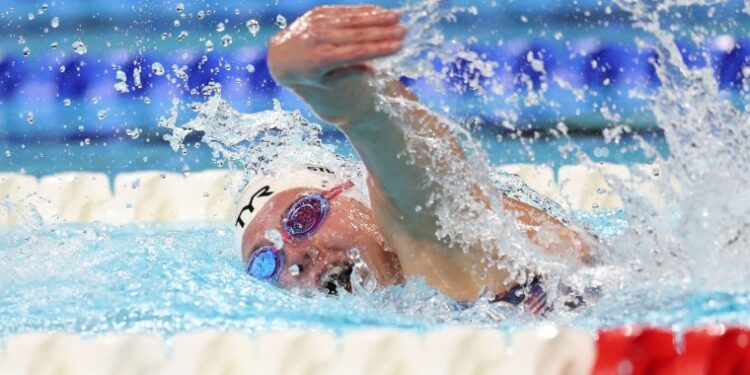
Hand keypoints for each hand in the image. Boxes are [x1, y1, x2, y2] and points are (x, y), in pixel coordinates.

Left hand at [268, 5, 404, 88]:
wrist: (281, 54)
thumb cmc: (308, 73)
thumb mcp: (326, 82)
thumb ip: (349, 74)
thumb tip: (373, 71)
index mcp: (322, 59)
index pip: (357, 53)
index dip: (379, 49)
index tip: (399, 47)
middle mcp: (320, 39)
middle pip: (357, 35)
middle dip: (383, 32)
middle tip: (404, 31)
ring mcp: (318, 24)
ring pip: (353, 20)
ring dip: (377, 18)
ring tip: (397, 17)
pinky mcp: (318, 13)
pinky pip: (344, 10)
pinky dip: (363, 11)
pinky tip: (379, 11)